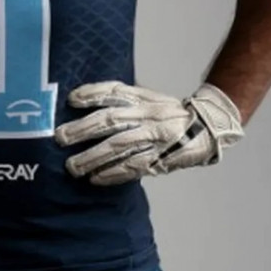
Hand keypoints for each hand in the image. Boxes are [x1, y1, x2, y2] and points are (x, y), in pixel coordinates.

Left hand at [54, 81, 243, 185]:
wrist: (209, 126)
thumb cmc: (170, 112)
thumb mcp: (150, 97)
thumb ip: (125, 100)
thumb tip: (87, 101)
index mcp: (143, 97)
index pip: (114, 91)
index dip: (92, 93)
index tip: (70, 99)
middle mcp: (147, 114)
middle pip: (110, 120)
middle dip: (83, 129)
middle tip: (60, 138)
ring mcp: (154, 137)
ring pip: (119, 147)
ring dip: (92, 157)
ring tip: (72, 167)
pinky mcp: (161, 158)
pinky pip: (133, 167)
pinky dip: (112, 174)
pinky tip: (95, 179)